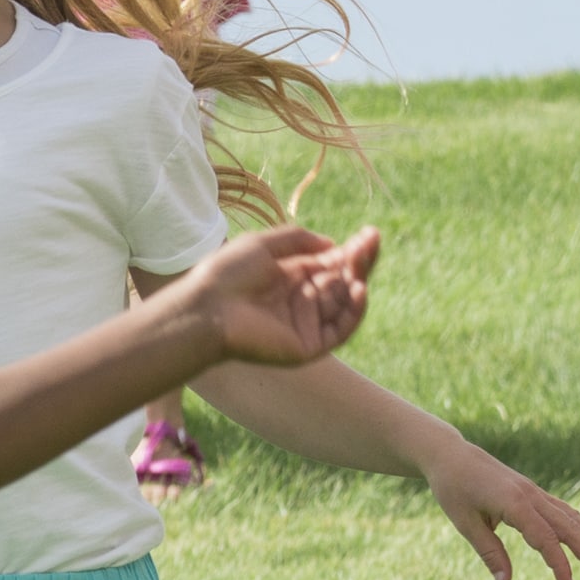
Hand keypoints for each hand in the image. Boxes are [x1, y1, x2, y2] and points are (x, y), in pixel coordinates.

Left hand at [179, 226, 377, 367]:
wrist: (206, 309)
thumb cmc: (226, 274)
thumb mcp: (263, 245)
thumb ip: (298, 240)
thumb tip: (332, 243)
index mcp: (291, 277)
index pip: (331, 263)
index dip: (351, 250)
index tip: (369, 234)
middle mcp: (302, 300)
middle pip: (342, 280)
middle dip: (359, 260)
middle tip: (373, 241)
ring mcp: (307, 324)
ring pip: (345, 302)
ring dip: (358, 280)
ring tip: (363, 261)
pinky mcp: (309, 345)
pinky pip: (341, 329)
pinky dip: (355, 311)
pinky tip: (360, 289)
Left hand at [422, 442, 579, 579]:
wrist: (452, 455)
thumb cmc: (454, 489)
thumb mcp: (466, 523)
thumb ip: (489, 552)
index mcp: (515, 503)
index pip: (546, 538)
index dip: (560, 564)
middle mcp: (532, 496)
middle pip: (569, 527)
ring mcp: (535, 492)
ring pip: (572, 517)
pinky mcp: (533, 493)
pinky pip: (563, 510)